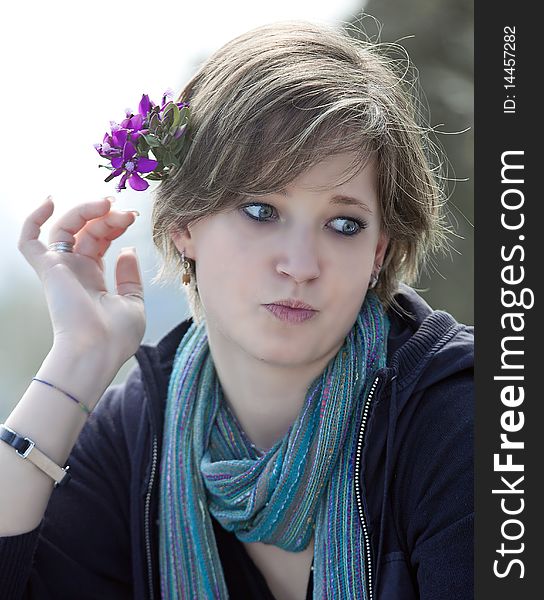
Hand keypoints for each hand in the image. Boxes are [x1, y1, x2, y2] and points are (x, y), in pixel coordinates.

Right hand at [18, 196, 146, 365]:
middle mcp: (75, 271)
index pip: (100, 241)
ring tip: (108, 205)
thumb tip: (128, 250)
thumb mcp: (133, 303)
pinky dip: (34, 219)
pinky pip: (29, 241)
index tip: (132, 218)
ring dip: (86, 211)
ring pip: (65, 227)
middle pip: (87, 231)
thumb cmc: (117, 336)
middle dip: (108, 217)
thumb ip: (129, 277)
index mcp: (94, 279)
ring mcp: (61, 269)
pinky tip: (50, 201)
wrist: (97, 351)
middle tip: (127, 214)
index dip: (114, 225)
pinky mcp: (48, 269)